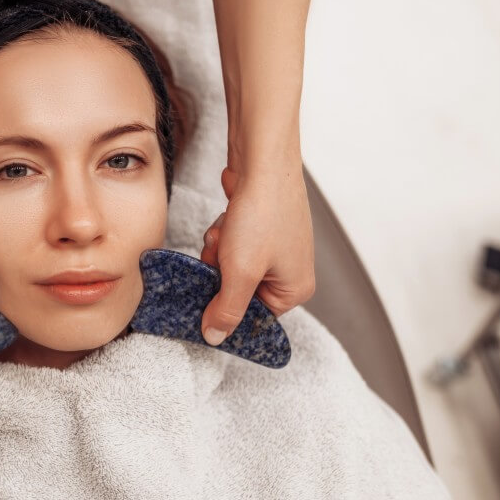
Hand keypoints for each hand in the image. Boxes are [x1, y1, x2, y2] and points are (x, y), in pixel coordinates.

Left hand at [199, 165, 315, 345]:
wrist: (262, 161)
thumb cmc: (261, 215)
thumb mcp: (240, 272)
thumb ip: (227, 310)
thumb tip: (214, 337)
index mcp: (295, 289)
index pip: (253, 317)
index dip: (225, 307)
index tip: (204, 298)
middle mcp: (290, 270)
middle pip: (238, 289)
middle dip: (221, 270)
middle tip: (221, 253)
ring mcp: (276, 246)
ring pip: (230, 264)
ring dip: (219, 249)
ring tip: (227, 230)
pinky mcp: (261, 225)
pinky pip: (232, 242)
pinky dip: (224, 231)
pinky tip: (229, 216)